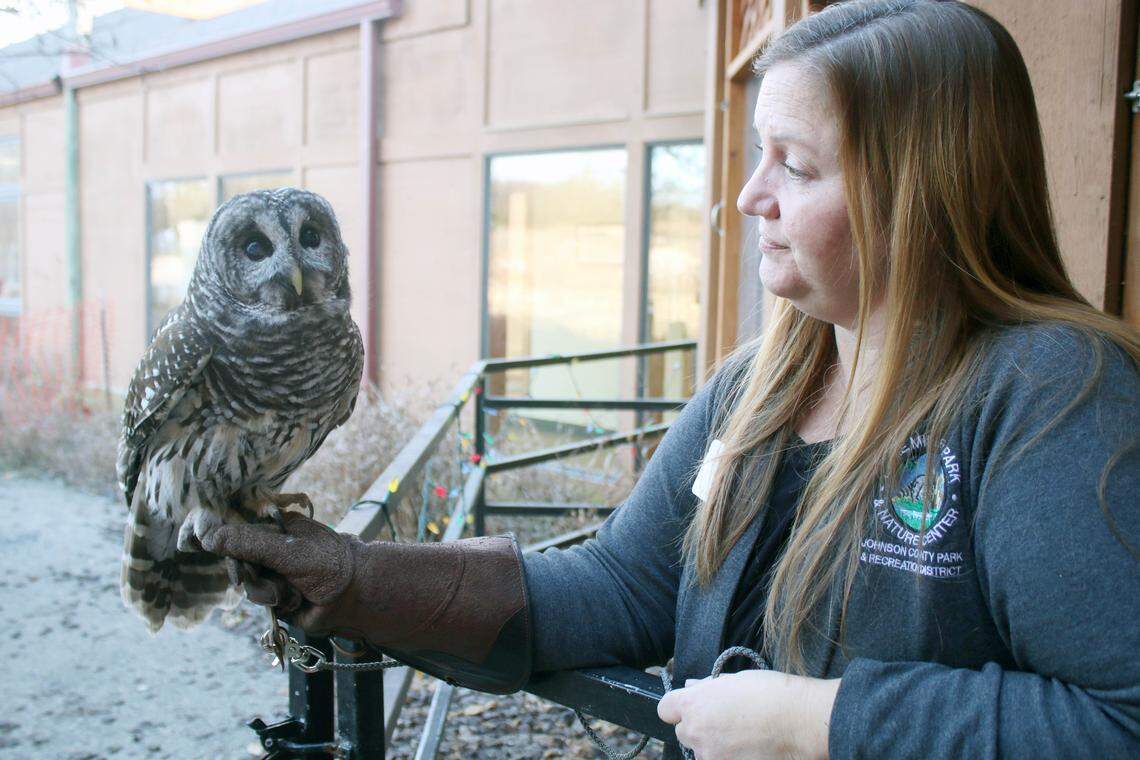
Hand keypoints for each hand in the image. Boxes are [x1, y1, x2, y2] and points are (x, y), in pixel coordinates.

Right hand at [201, 511, 356, 631]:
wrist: (355, 596)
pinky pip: (262, 601)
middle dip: (246, 572)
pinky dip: (277, 602)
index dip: (222, 542)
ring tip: (289, 591)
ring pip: (248, 585)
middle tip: (252, 576)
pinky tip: (296, 600)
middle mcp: (272, 550)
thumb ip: (249, 543)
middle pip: (237, 560)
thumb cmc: (328, 563)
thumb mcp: (287, 549)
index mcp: (276, 528)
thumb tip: (208, 537)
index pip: (238, 531)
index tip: (202, 546)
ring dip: (266, 591)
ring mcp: (275, 573)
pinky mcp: (279, 597)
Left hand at [657, 669, 839, 758]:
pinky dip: (731, 757)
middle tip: (726, 721)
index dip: (678, 707)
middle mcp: (696, 732)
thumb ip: (707, 687)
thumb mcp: (735, 680)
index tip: (692, 707)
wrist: (800, 721)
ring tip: (744, 736)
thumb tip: (692, 686)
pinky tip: (750, 748)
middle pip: (683, 732)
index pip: (666, 708)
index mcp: (694, 704)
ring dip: (716, 746)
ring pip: (703, 751)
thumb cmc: (771, 694)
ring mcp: (710, 756)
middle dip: (699, 727)